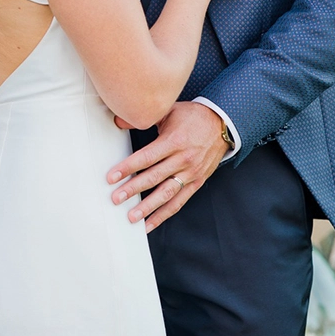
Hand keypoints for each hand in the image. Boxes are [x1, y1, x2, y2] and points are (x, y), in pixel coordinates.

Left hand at [107, 102, 227, 230]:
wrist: (221, 124)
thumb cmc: (193, 117)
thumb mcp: (169, 111)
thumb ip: (145, 119)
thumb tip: (119, 121)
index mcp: (174, 141)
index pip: (147, 157)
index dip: (128, 167)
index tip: (112, 177)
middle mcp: (183, 159)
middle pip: (154, 177)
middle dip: (133, 189)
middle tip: (117, 198)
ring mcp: (191, 173)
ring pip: (166, 194)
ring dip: (148, 207)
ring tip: (132, 216)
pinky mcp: (197, 182)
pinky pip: (179, 202)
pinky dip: (164, 214)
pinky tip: (150, 223)